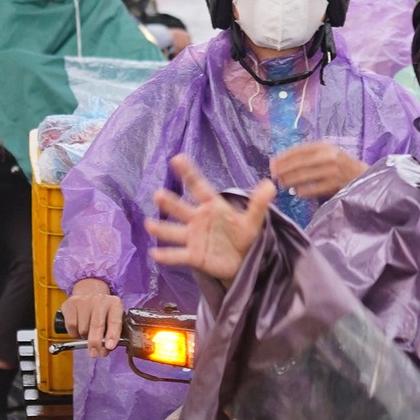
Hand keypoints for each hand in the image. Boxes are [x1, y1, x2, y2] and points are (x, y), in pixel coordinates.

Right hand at [60, 278, 123, 358]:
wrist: (89, 293)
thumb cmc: (102, 313)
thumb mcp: (111, 320)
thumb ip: (111, 335)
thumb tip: (104, 351)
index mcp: (115, 303)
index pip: (114, 321)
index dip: (112, 335)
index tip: (109, 347)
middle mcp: (100, 299)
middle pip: (97, 324)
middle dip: (95, 342)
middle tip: (94, 353)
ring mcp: (85, 300)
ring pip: (83, 328)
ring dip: (84, 337)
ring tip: (87, 333)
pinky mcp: (71, 303)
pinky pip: (71, 325)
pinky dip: (74, 333)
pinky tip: (78, 329)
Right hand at [146, 154, 275, 284]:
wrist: (241, 261)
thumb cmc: (244, 236)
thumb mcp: (253, 220)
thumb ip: (259, 204)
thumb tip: (270, 184)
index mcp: (212, 206)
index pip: (199, 186)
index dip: (188, 173)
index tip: (177, 158)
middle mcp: (198, 219)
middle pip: (181, 208)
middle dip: (170, 202)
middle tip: (158, 194)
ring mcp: (193, 237)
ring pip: (174, 231)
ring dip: (161, 228)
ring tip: (149, 224)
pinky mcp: (193, 256)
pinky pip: (177, 255)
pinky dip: (166, 255)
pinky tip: (154, 254)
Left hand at [270, 142, 366, 199]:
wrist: (365, 176)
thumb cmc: (342, 165)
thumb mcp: (328, 153)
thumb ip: (310, 155)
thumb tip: (284, 163)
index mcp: (325, 146)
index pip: (299, 150)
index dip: (284, 157)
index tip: (272, 163)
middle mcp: (328, 155)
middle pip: (299, 162)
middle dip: (284, 169)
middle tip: (274, 176)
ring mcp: (332, 170)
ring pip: (305, 175)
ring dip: (291, 180)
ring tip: (282, 184)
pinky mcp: (336, 184)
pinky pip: (314, 188)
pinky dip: (303, 191)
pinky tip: (297, 193)